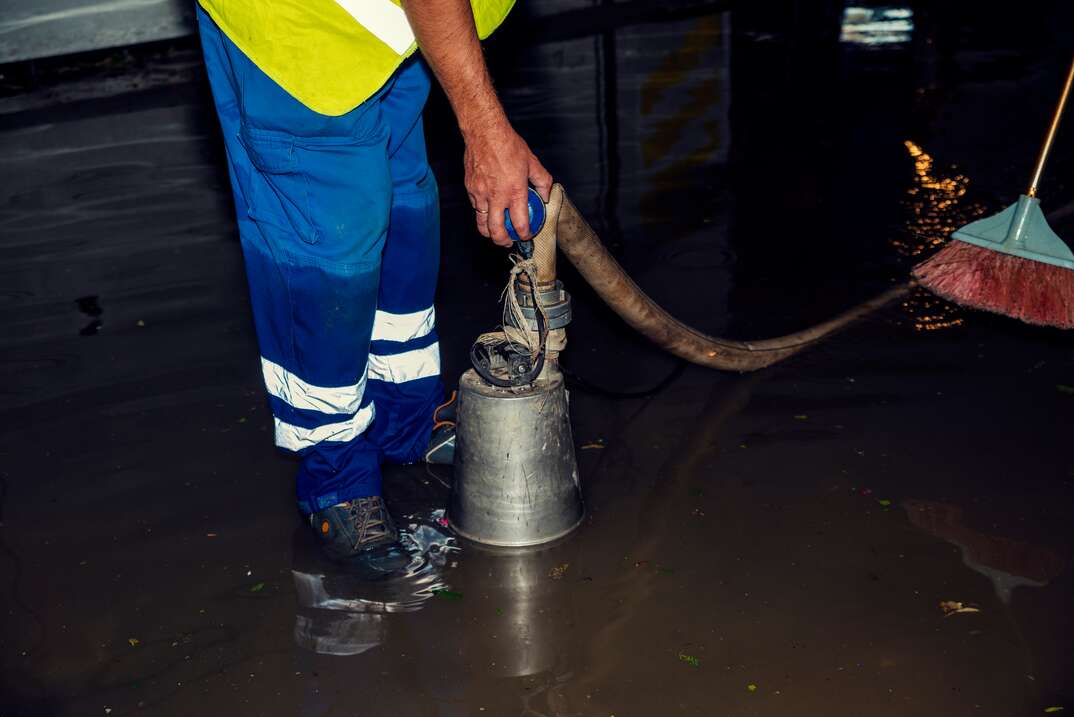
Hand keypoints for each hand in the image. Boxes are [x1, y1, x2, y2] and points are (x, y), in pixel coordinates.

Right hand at [463, 119, 551, 246]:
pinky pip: (476, 208)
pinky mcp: (471, 189)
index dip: (524, 234)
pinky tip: (488, 212)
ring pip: (482, 223)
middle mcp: (496, 197)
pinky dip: (482, 214)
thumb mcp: (532, 162)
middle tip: (508, 242)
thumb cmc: (508, 145)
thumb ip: (542, 181)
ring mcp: (481, 194)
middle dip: (503, 241)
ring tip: (495, 234)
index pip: (520, 223)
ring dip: (489, 233)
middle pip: (496, 231)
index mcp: (514, 192)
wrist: (484, 133)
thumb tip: (545, 195)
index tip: (526, 234)